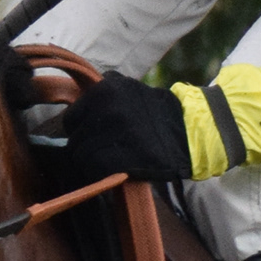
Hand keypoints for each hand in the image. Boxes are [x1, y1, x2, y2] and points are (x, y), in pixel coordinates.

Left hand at [43, 71, 196, 185]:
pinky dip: (99, 172)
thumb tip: (75, 99)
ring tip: (102, 163)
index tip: (87, 136)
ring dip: (89, 162)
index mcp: (104, 91)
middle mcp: (108, 110)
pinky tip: (108, 171)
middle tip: (96, 152)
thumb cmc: (154, 112)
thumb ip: (101, 91)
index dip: (78, 130)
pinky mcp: (128, 157)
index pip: (71, 118)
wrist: (189, 131)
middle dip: (83, 147)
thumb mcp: (127, 88)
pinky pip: (97, 168)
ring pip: (83, 155)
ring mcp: (118, 134)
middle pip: (76, 139)